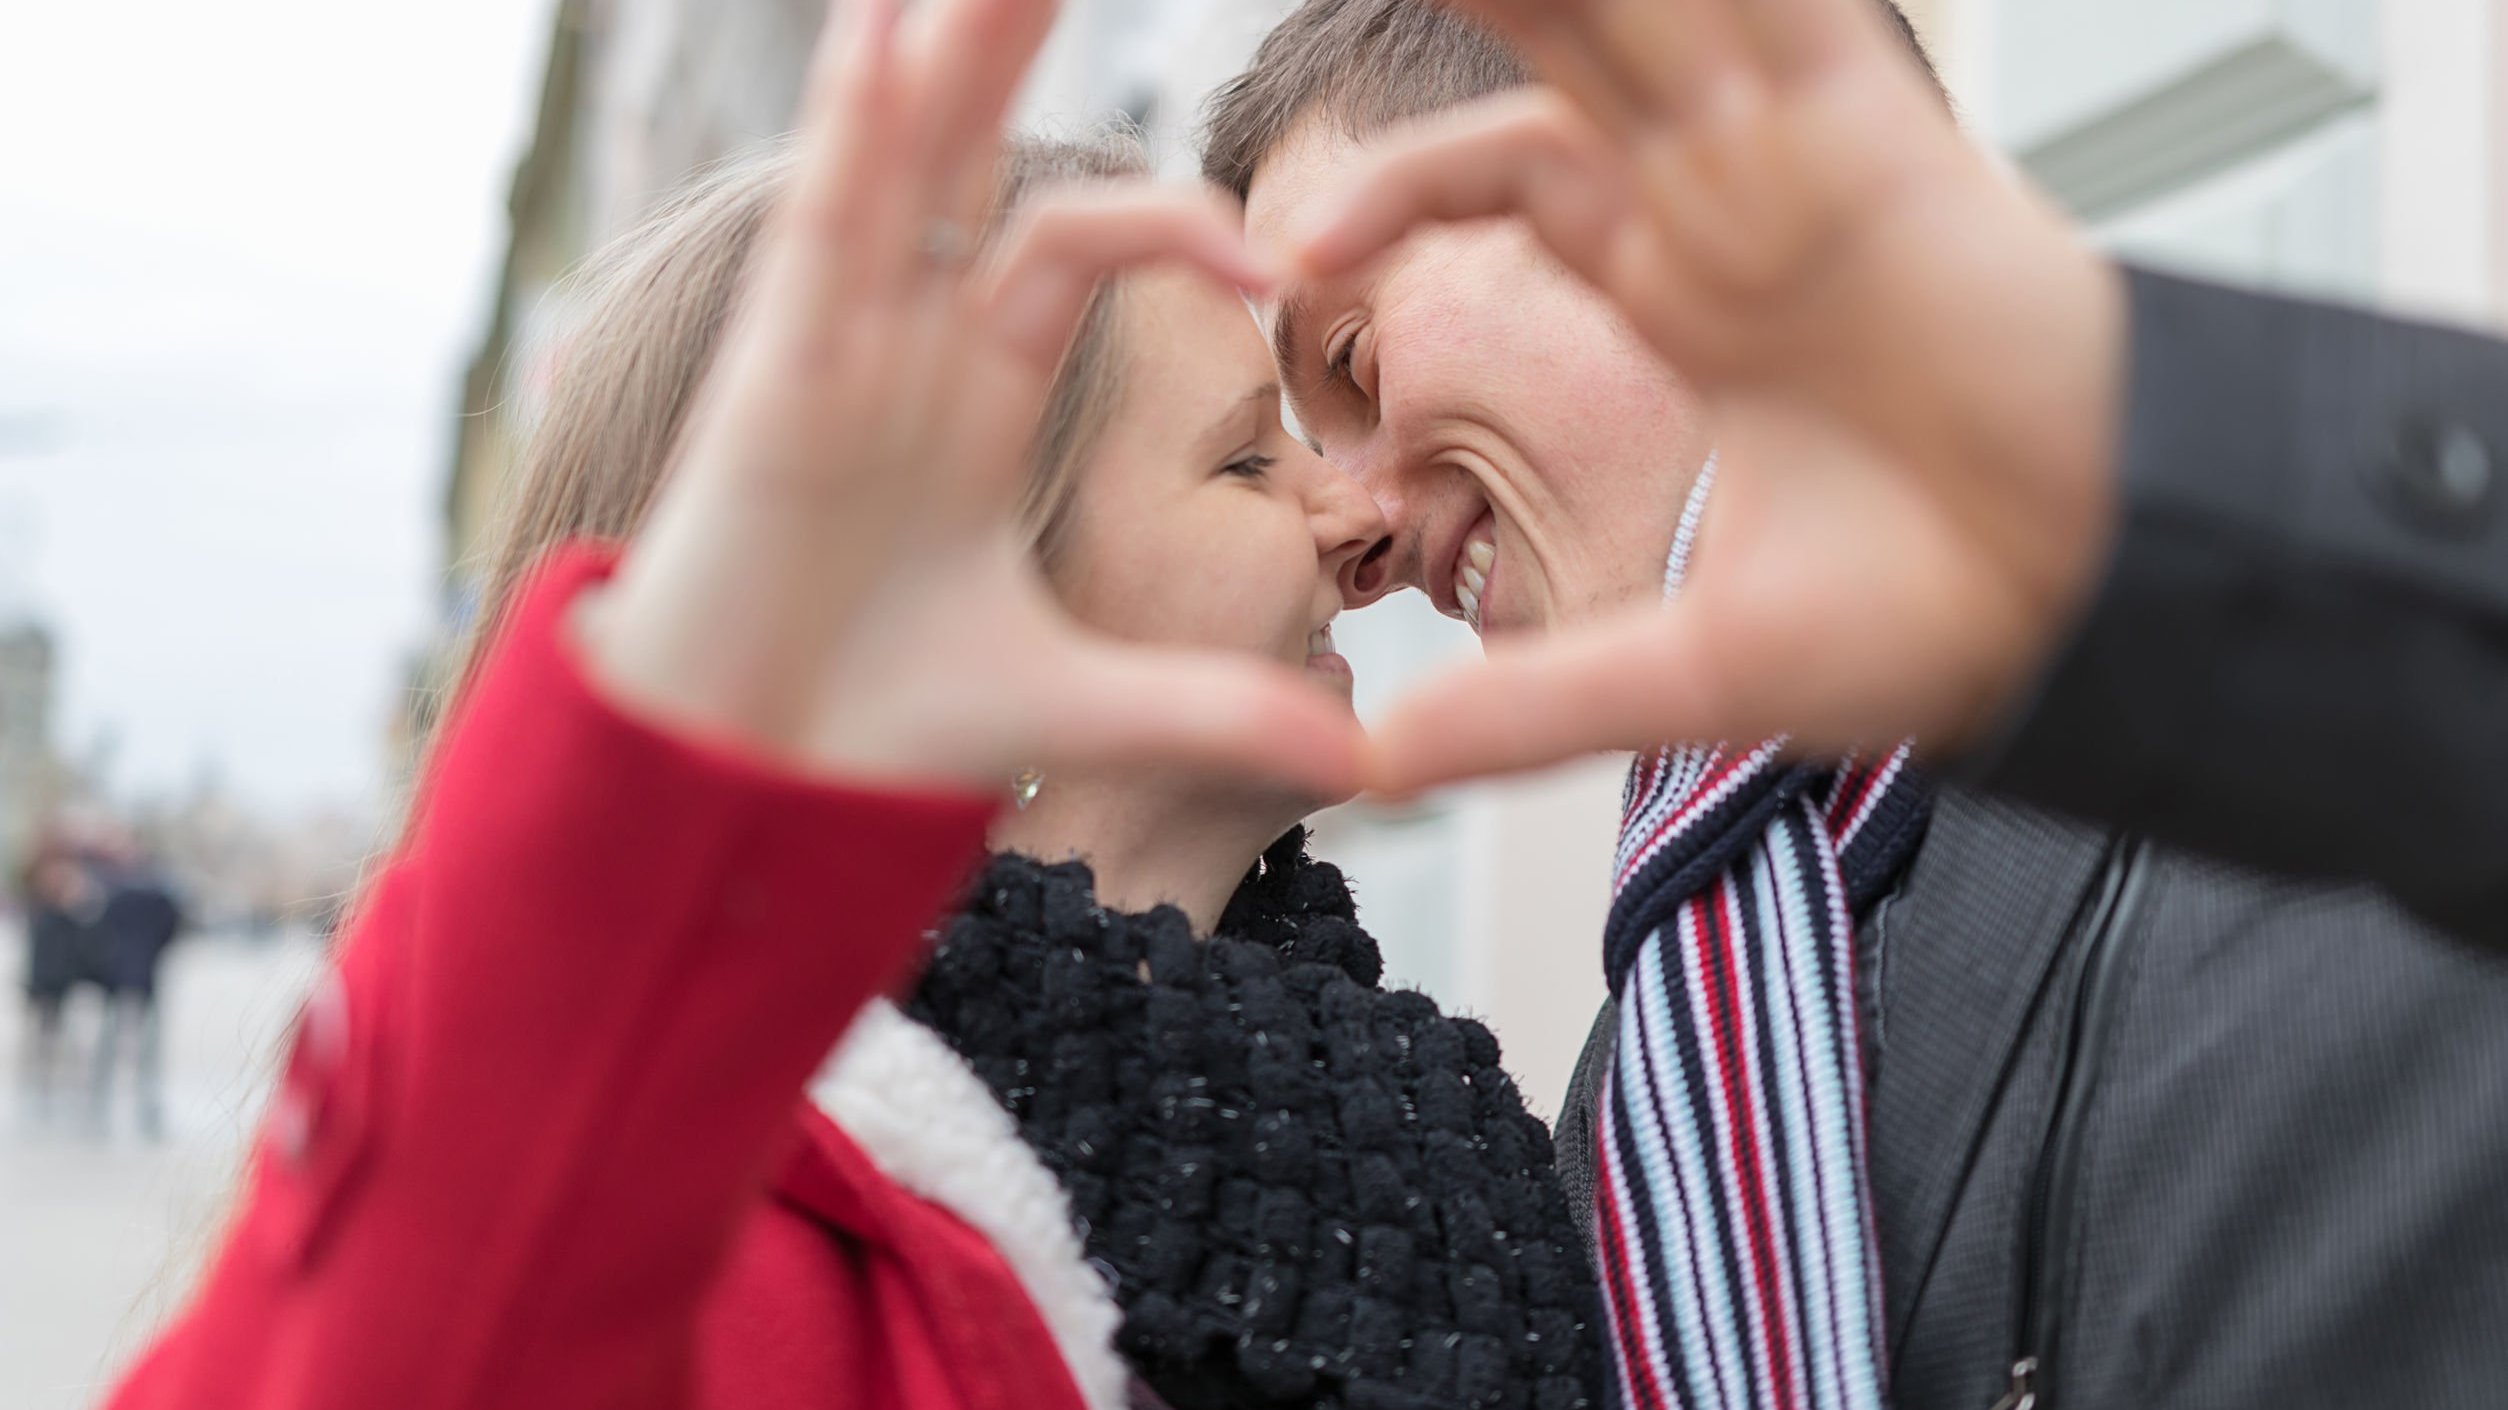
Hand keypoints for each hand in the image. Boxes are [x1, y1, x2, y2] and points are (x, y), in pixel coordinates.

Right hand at [579, 0, 1359, 796]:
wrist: (745, 790)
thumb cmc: (874, 731)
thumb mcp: (1077, 708)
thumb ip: (1215, 710)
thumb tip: (1362, 767)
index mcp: (979, 387)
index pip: (1079, 238)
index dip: (1177, 224)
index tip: (1279, 269)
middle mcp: (906, 342)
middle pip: (973, 151)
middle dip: (1012, 37)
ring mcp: (837, 348)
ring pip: (898, 156)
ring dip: (942, 45)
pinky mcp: (776, 382)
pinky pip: (821, 230)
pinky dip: (850, 131)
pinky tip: (883, 31)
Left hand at [1288, 0, 2127, 790]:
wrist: (2102, 593)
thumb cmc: (1939, 615)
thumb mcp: (1690, 673)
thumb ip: (1529, 705)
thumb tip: (1373, 767)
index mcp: (1682, 285)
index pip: (1508, 169)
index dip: (1394, 193)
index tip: (1291, 260)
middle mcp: (1727, 199)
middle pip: (1559, 41)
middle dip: (1466, 2)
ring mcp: (1793, 158)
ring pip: (1637, 4)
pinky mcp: (1870, 138)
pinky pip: (1773, 6)